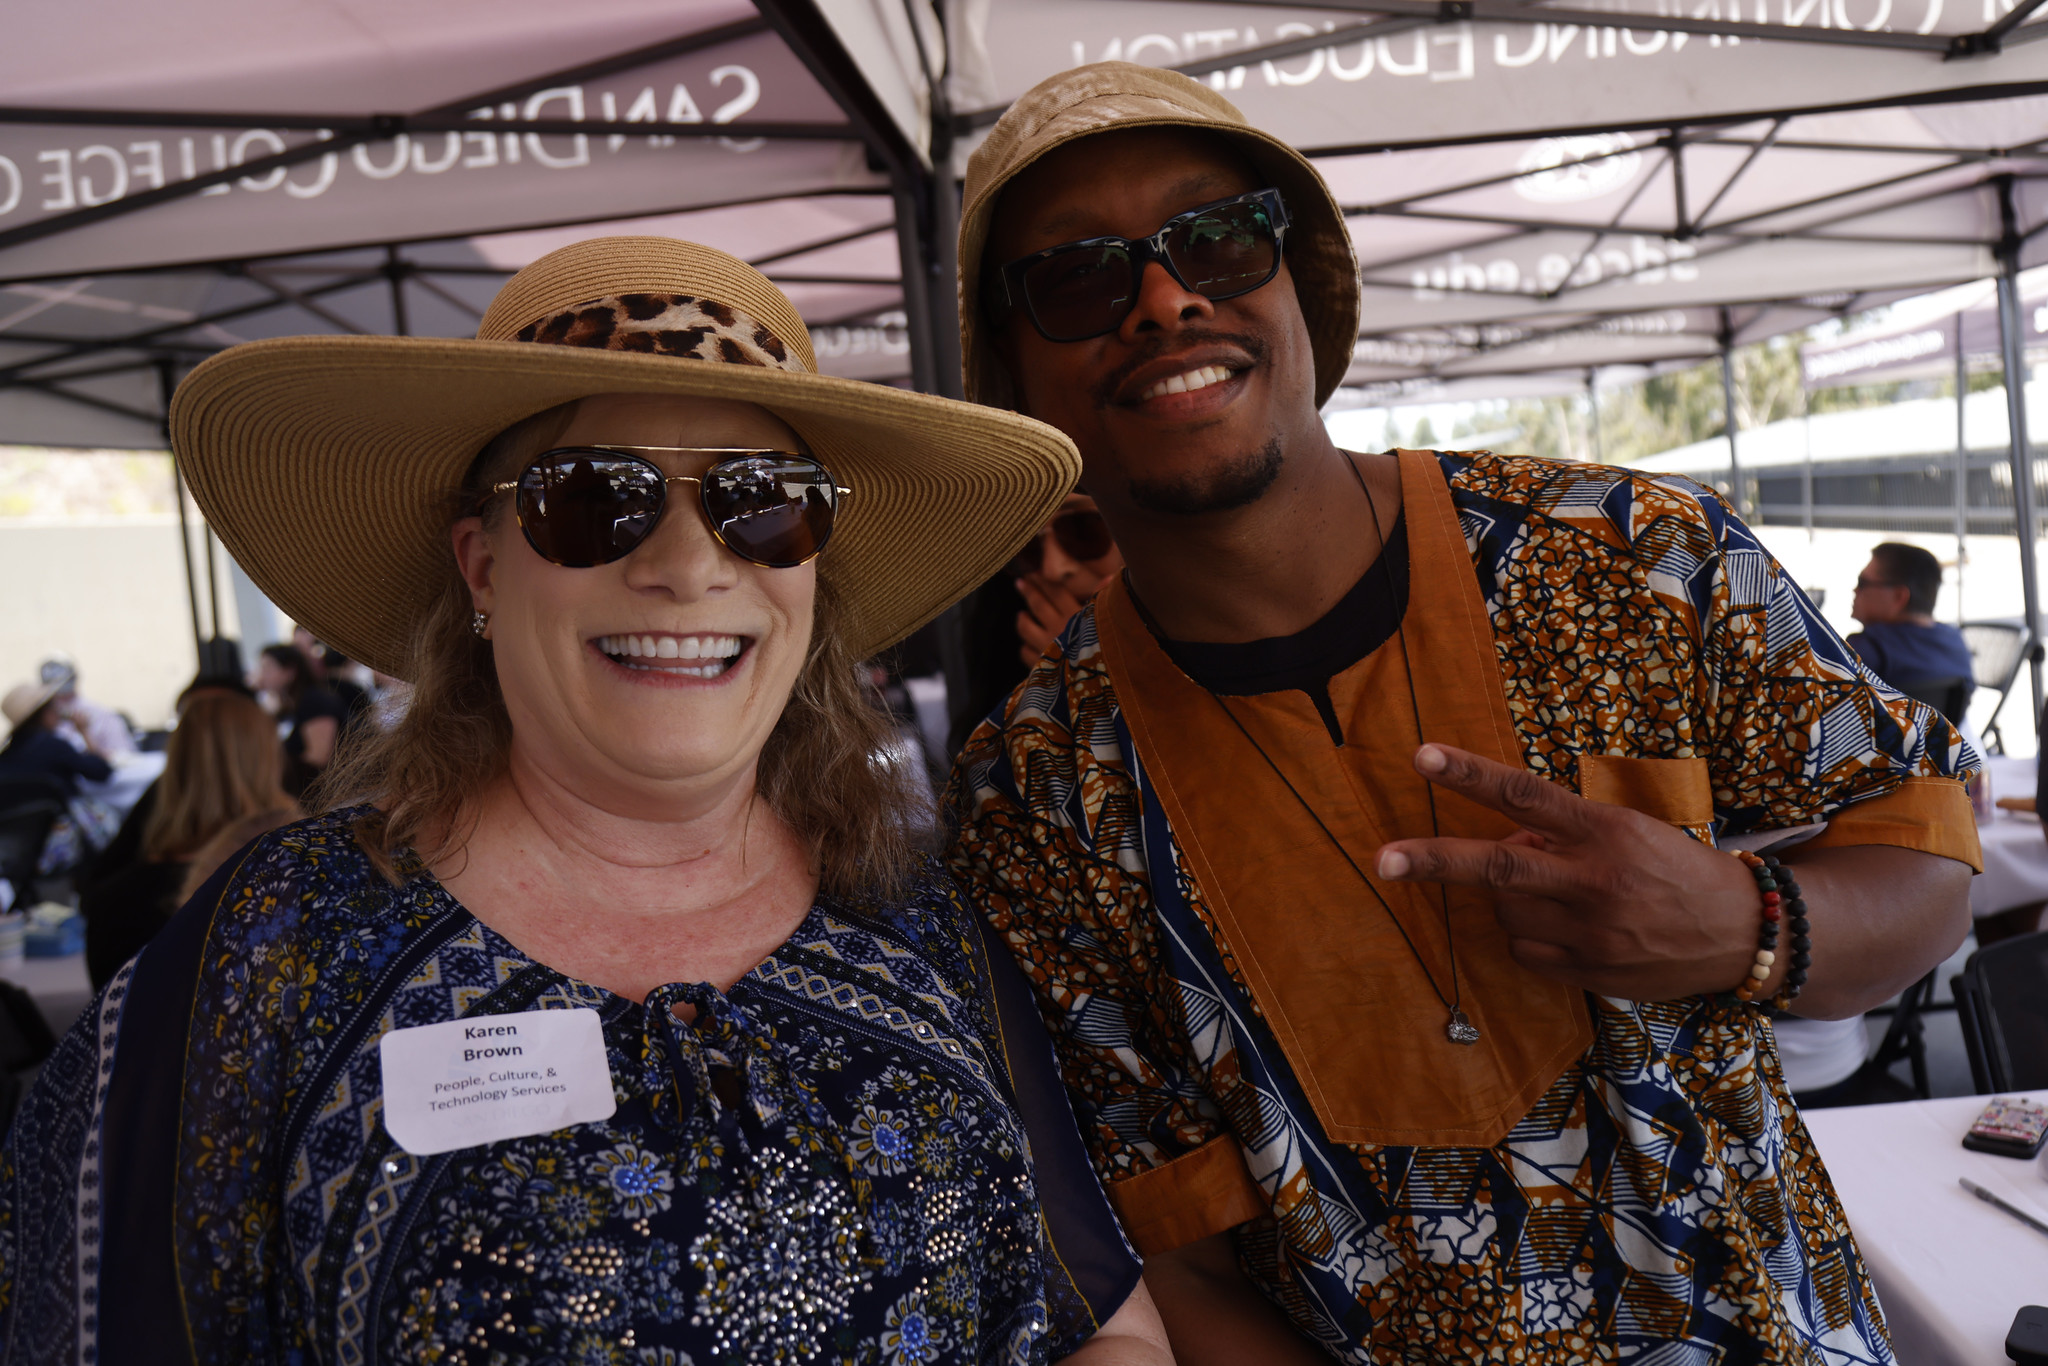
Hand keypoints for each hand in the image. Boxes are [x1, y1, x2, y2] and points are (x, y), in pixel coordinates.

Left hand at [1015, 568, 1109, 667]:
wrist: (1094, 688)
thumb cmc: (1106, 652)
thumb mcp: (1106, 624)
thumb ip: (1103, 601)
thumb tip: (1112, 576)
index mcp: (1075, 617)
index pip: (1056, 592)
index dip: (1044, 581)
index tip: (1034, 573)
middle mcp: (1057, 629)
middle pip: (1038, 605)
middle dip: (1028, 592)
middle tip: (1020, 582)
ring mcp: (1045, 648)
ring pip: (1026, 628)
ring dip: (1022, 620)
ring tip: (1021, 614)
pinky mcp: (1040, 666)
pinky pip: (1026, 653)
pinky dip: (1025, 648)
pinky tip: (1026, 646)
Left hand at [1375, 744, 1770, 1001]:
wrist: (1743, 933)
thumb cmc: (1674, 869)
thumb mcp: (1627, 831)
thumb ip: (1563, 834)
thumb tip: (1505, 842)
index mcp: (1605, 831)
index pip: (1525, 795)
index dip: (1471, 775)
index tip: (1423, 755)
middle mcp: (1594, 880)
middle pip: (1498, 867)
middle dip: (1434, 861)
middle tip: (1384, 859)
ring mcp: (1591, 931)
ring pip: (1506, 913)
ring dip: (1507, 898)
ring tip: (1550, 890)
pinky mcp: (1591, 972)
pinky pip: (1525, 951)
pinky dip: (1526, 936)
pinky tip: (1561, 927)